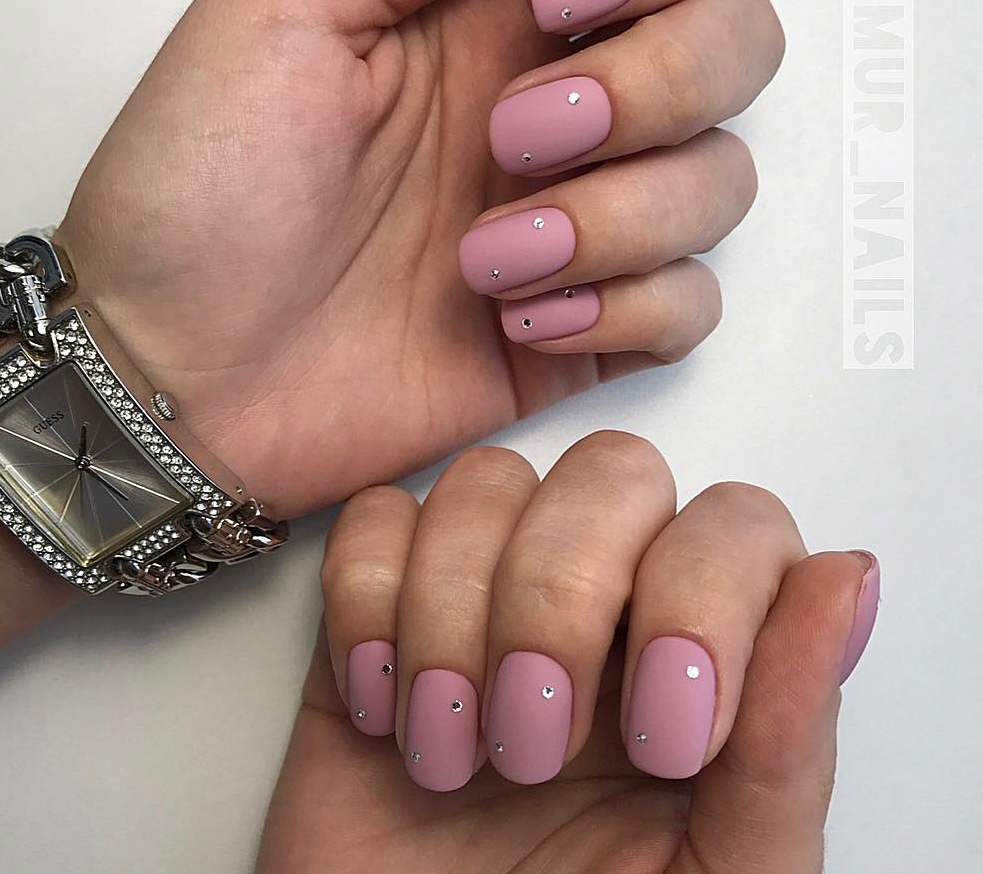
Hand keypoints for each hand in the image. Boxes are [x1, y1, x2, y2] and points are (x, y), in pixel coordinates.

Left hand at [57, 0, 783, 517]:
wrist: (171, 377)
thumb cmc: (200, 191)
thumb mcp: (286, 0)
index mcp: (486, 12)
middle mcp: (549, 108)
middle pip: (731, 44)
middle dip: (655, 83)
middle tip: (519, 133)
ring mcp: (572, 225)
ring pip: (720, 180)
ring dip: (622, 215)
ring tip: (484, 258)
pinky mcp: (574, 331)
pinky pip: (691, 306)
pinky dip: (628, 308)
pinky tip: (520, 320)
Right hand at [258, 432, 878, 872]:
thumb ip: (787, 742)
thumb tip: (847, 580)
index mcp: (701, 664)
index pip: (738, 525)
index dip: (703, 596)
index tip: (662, 737)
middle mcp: (601, 612)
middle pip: (611, 471)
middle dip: (560, 596)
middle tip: (536, 738)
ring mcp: (485, 602)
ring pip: (488, 483)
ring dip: (454, 613)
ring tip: (450, 745)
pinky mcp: (379, 613)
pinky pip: (375, 520)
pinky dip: (370, 604)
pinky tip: (384, 709)